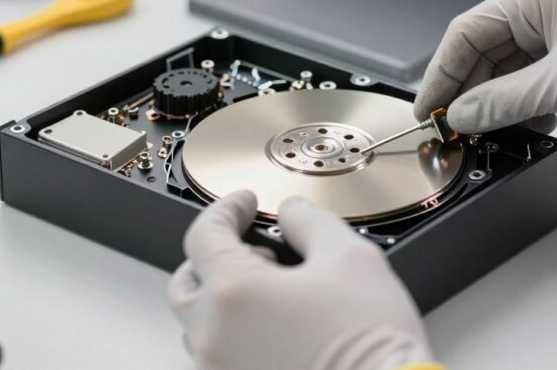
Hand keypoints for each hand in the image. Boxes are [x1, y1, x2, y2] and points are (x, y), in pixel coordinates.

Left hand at [168, 191, 434, 369]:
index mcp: (233, 294)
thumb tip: (292, 213)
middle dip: (212, 256)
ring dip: (222, 298)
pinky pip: (221, 356)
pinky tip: (277, 325)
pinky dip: (236, 333)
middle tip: (253, 247)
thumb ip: (310, 222)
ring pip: (200, 326)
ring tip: (271, 289)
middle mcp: (215, 338)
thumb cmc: (371, 343)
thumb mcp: (350, 257)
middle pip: (186, 284)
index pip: (203, 235)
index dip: (226, 209)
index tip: (245, 203)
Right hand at [415, 0, 556, 132]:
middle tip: (458, 128)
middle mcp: (539, 8)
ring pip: (503, 71)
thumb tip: (462, 114)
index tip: (429, 108)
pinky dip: (522, 105)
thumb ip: (504, 101)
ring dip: (498, 103)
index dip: (442, 73)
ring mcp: (553, 33)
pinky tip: (533, 122)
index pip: (466, 32)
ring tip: (496, 130)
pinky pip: (526, 81)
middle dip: (470, 93)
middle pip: (481, 53)